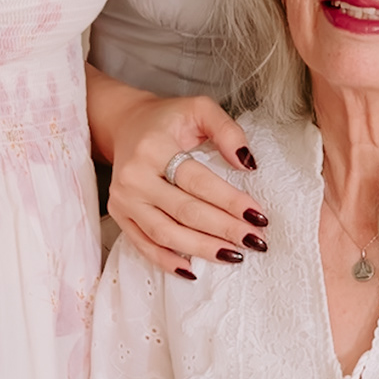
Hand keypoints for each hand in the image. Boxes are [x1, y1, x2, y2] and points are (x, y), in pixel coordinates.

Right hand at [104, 92, 268, 276]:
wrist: (125, 125)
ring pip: (166, 234)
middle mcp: (134, 176)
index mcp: (153, 147)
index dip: (230, 201)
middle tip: (255, 241)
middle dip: (224, 229)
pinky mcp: (119, 215)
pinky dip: (168, 261)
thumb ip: (228, 131)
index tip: (259, 216)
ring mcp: (123, 199)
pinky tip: (194, 269)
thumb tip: (248, 165)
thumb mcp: (199, 109)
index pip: (198, 181)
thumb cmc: (167, 119)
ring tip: (234, 255)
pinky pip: (144, 245)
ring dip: (202, 249)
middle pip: (185, 211)